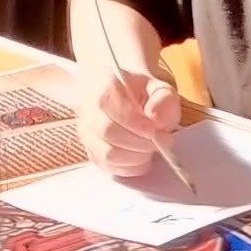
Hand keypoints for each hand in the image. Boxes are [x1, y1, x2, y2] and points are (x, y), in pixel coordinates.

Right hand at [78, 63, 179, 178]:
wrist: (131, 93)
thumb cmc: (145, 90)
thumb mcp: (161, 85)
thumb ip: (164, 100)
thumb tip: (157, 119)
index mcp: (103, 83)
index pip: (110, 105)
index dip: (136, 124)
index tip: (156, 130)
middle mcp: (88, 107)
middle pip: (108, 132)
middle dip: (140, 142)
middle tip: (160, 141)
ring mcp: (87, 131)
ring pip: (106, 154)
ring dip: (136, 157)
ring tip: (151, 147)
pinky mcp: (92, 150)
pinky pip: (108, 166)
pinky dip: (130, 167)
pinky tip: (142, 155)